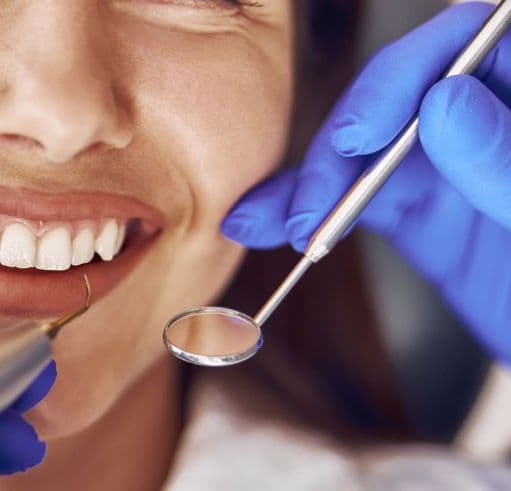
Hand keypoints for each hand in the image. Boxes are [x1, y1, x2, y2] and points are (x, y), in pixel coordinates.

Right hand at [221, 2, 510, 362]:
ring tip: (275, 223)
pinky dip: (306, 213)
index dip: (405, 74)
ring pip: (364, 151)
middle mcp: (486, 122)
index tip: (361, 132)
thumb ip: (504, 162)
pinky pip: (355, 201)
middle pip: (397, 98)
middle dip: (342, 147)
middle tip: (316, 203)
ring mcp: (452, 168)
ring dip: (309, 184)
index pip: (470, 44)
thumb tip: (445, 98)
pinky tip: (264, 225)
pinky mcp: (422, 215)